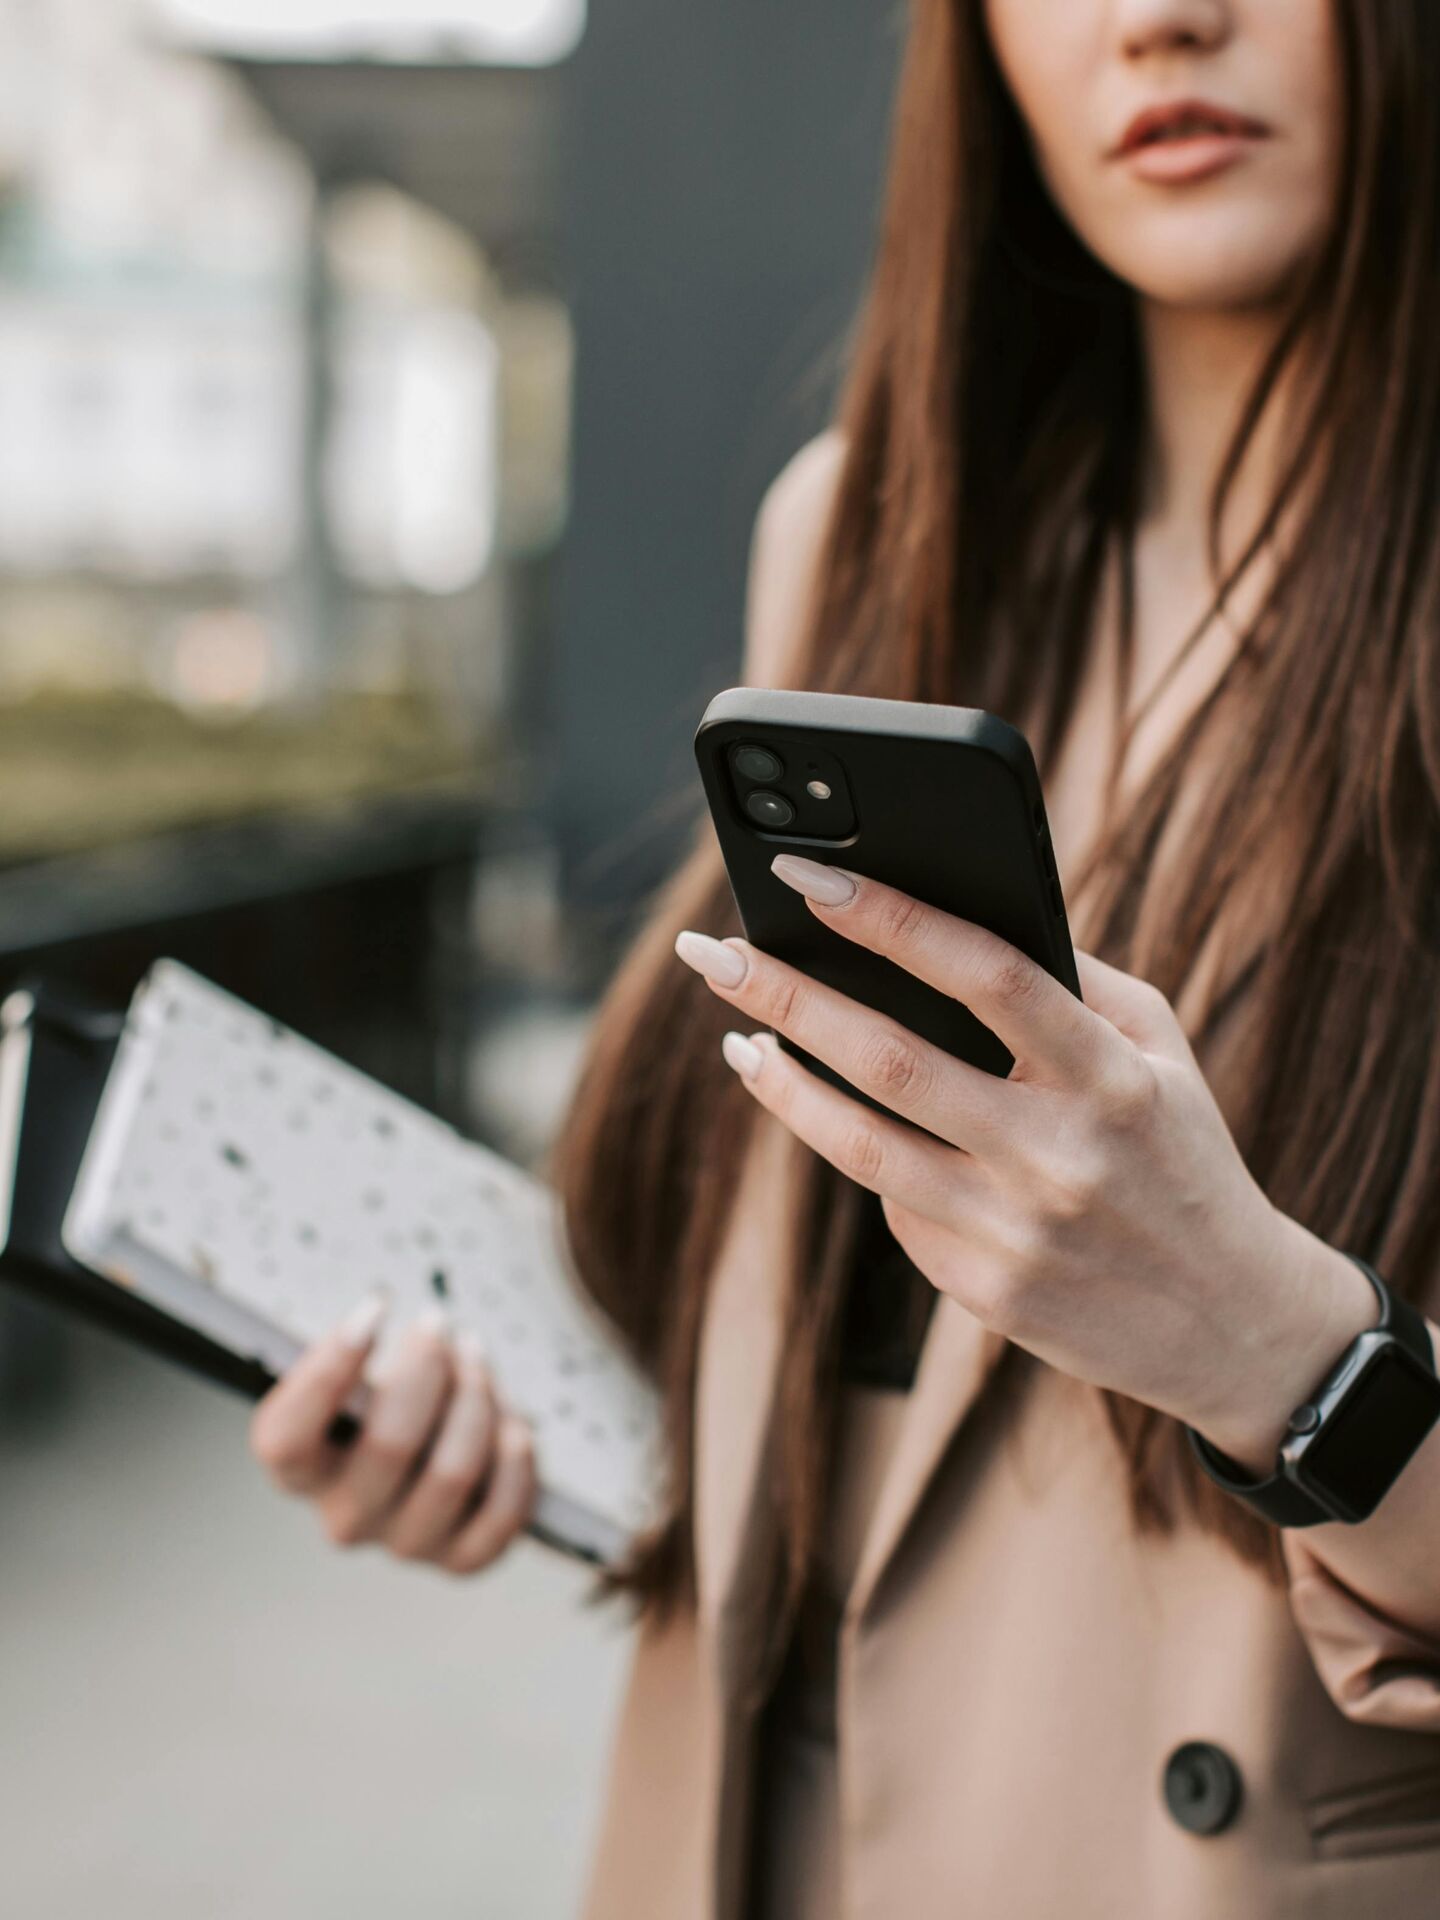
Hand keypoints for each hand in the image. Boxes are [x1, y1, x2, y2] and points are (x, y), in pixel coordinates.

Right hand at [249, 1295, 536, 1574]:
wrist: (434, 1455)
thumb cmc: (390, 1399)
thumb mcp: (357, 1373)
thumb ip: (355, 1355)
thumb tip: (386, 1325)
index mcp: (300, 1471)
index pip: (287, 1438)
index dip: (330, 1370)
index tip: (375, 1309)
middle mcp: (344, 1518)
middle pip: (390, 1446)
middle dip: (427, 1369)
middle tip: (439, 1324)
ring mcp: (404, 1543)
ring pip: (452, 1473)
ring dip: (475, 1401)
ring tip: (476, 1358)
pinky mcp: (460, 1559)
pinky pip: (502, 1512)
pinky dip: (514, 1458)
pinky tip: (511, 1422)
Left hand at [674, 855, 1377, 1469]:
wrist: (1235, 1326)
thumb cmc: (1185, 1160)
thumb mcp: (1163, 1057)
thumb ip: (1078, 984)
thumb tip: (959, 921)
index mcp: (1111, 1077)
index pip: (987, 974)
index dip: (891, 919)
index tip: (810, 877)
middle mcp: (1059, 1155)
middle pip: (891, 1058)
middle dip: (786, 995)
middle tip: (710, 952)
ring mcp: (1014, 1231)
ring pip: (859, 1146)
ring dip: (781, 1084)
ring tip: (738, 1038)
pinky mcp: (983, 1291)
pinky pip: (895, 1208)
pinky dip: (865, 1157)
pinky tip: (851, 1129)